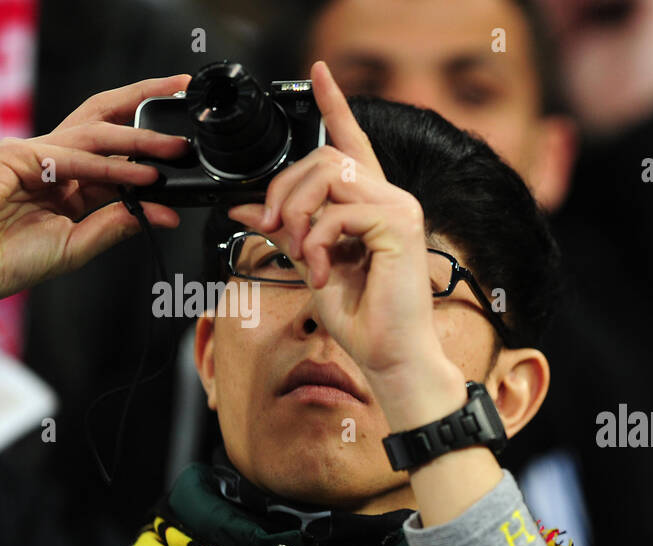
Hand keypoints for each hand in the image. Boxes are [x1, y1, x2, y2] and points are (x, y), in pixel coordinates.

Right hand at [0, 75, 190, 298]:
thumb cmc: (12, 259)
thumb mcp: (78, 245)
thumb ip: (118, 225)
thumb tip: (166, 214)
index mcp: (68, 180)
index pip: (115, 151)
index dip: (150, 143)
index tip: (185, 141)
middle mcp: (53, 160)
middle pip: (102, 119)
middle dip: (141, 100)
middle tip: (180, 92)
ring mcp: (33, 154)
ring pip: (95, 134)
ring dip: (139, 138)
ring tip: (176, 147)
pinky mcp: (17, 157)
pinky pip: (74, 158)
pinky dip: (112, 166)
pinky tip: (144, 174)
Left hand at [227, 61, 462, 422]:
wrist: (390, 356)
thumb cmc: (362, 319)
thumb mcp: (311, 265)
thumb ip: (285, 229)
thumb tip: (245, 203)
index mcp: (372, 205)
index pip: (352, 143)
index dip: (334, 104)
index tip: (319, 74)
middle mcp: (391, 199)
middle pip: (323, 157)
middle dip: (285, 187)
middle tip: (273, 226)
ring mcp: (399, 208)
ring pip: (328, 176)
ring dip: (299, 215)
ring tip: (303, 256)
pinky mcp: (399, 225)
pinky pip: (339, 212)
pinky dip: (318, 242)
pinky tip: (324, 272)